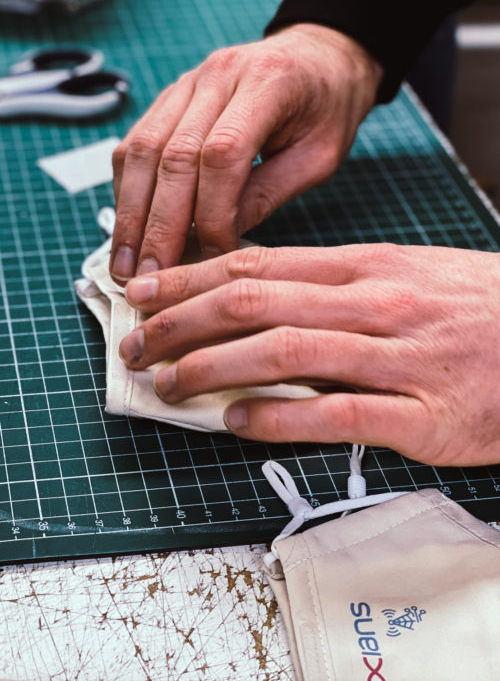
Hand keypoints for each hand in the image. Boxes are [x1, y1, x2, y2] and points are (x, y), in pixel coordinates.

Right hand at [109, 25, 381, 281]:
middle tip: (149, 277)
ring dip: (130, 212)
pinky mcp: (171, 98)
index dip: (211, 215)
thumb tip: (220, 244)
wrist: (319, 58)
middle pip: (171, 155)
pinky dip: (127, 188)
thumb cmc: (327, 109)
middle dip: (158, 226)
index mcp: (267, 83)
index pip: (222, 156)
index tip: (212, 259)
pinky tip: (128, 225)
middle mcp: (218, 75)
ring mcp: (188, 83)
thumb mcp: (320, 157)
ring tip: (124, 261)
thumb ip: (270, 193)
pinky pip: (135, 142)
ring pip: (142, 149)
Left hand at [119, 244, 499, 466]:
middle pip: (256, 302)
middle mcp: (375, 304)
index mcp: (368, 267)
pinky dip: (277, 418)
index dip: (192, 279)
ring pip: (285, 353)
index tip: (147, 293)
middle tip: (138, 344)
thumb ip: (337, 286)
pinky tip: (235, 422)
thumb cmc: (477, 310)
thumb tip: (264, 299)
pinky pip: (336, 414)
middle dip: (183, 322)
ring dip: (213, 368)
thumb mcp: (408, 275)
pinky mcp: (422, 417)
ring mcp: (399, 360)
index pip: (258, 263)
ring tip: (168, 383)